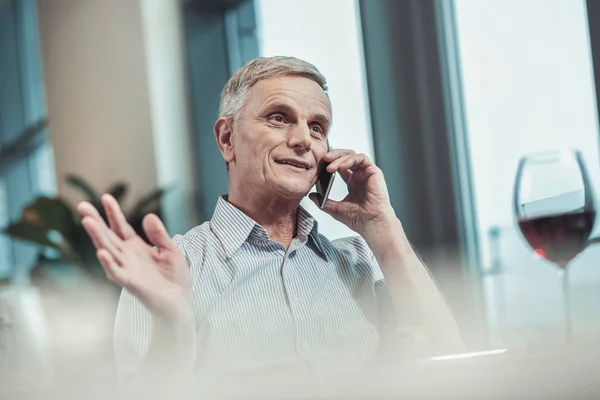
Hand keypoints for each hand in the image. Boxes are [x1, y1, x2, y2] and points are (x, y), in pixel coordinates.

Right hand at [78, 194, 191, 320]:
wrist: (180, 302)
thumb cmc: (174, 277)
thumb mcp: (170, 249)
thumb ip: (159, 234)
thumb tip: (148, 216)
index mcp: (136, 247)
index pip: (120, 227)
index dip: (113, 213)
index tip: (105, 197)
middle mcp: (127, 257)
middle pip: (108, 235)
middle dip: (95, 220)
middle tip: (82, 205)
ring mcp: (127, 269)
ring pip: (108, 250)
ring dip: (97, 237)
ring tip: (87, 221)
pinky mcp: (131, 283)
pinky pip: (117, 273)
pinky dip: (109, 263)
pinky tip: (102, 252)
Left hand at [309, 149, 395, 234]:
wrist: (371, 223)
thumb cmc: (358, 218)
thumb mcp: (334, 209)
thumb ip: (323, 201)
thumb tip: (311, 196)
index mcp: (352, 183)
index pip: (340, 166)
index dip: (330, 162)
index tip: (319, 163)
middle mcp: (360, 176)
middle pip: (346, 157)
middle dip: (333, 156)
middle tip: (323, 159)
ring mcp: (367, 173)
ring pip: (352, 155)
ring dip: (339, 157)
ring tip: (329, 165)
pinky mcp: (374, 171)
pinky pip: (362, 159)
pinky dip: (350, 160)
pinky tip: (341, 166)